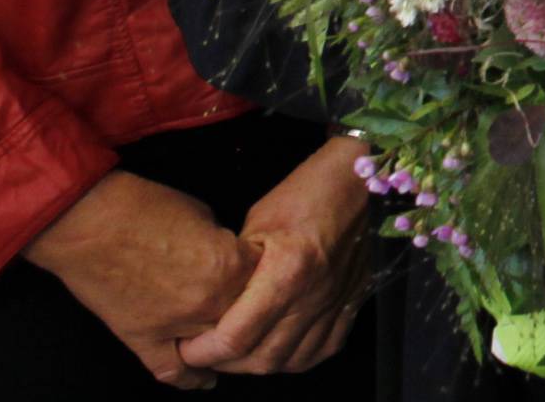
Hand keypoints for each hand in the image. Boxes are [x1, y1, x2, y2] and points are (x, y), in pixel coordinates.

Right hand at [25, 170, 256, 388]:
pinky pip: (172, 371)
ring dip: (226, 344)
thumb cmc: (142, 207)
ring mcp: (175, 325)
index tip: (268, 275)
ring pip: (217, 349)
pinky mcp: (142, 339)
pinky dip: (191, 378)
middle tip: (254, 307)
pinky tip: (204, 380)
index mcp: (229, 265)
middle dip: (254, 312)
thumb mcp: (203, 214)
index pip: (271, 281)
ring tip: (235, 342)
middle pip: (249, 319)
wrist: (89, 221)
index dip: (270, 276)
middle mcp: (208, 301)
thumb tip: (231, 260)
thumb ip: (224, 245)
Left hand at [176, 135, 376, 374]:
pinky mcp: (352, 303)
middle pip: (262, 359)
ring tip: (237, 353)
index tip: (184, 346)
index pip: (235, 338)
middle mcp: (313, 296)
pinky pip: (324, 349)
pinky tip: (281, 348)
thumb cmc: (307, 190)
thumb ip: (237, 268)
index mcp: (286, 272)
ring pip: (292, 361)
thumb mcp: (257, 221)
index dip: (201, 352)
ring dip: (258, 364)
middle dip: (224, 364)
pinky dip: (297, 358)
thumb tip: (213, 303)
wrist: (361, 179)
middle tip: (203, 351)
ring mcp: (336, 304)